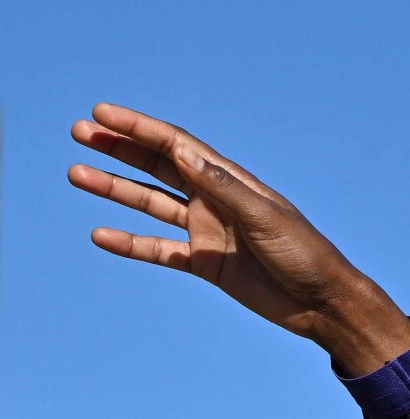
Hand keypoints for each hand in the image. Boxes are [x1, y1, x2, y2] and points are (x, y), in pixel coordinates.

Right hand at [67, 102, 409, 373]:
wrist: (323, 304)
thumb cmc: (305, 255)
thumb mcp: (265, 218)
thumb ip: (223, 188)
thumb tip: (183, 153)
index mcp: (230, 182)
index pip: (176, 145)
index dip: (139, 128)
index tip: (102, 114)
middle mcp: (214, 200)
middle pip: (157, 166)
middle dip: (119, 149)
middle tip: (78, 132)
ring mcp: (207, 231)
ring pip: (150, 204)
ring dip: (114, 188)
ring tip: (76, 173)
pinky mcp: (205, 263)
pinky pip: (158, 249)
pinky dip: (129, 243)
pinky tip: (99, 235)